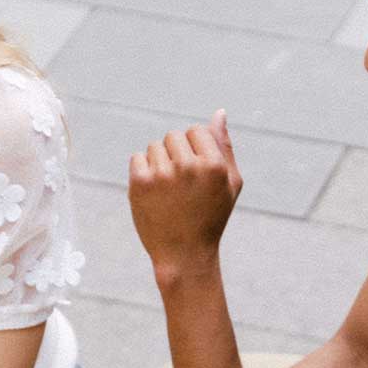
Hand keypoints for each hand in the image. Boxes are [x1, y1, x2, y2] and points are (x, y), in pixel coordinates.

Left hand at [128, 110, 239, 279]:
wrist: (184, 255)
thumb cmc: (211, 217)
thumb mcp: (229, 184)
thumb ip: (225, 146)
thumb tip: (219, 112)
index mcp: (214, 165)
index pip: (196, 130)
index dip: (195, 149)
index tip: (195, 173)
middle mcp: (189, 166)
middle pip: (174, 135)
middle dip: (176, 154)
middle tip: (181, 184)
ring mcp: (162, 174)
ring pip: (154, 146)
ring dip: (159, 163)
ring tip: (168, 190)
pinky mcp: (140, 183)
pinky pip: (137, 158)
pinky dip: (143, 171)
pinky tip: (154, 192)